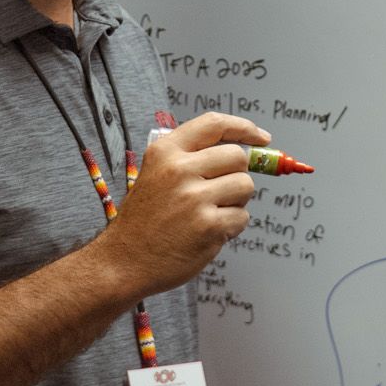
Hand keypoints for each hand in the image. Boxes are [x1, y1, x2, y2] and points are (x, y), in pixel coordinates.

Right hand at [107, 111, 270, 296]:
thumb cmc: (145, 219)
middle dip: (237, 174)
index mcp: (165, 151)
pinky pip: (242, 217)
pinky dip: (232, 226)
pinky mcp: (209, 226)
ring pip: (246, 186)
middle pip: (238, 156)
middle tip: (219, 192)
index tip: (261, 139)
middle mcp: (179, 170)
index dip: (244, 128)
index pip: (215, 124)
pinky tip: (208, 232)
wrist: (124, 260)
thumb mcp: (156, 173)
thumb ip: (193, 157)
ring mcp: (195, 199)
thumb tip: (245, 152)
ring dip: (237, 201)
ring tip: (211, 213)